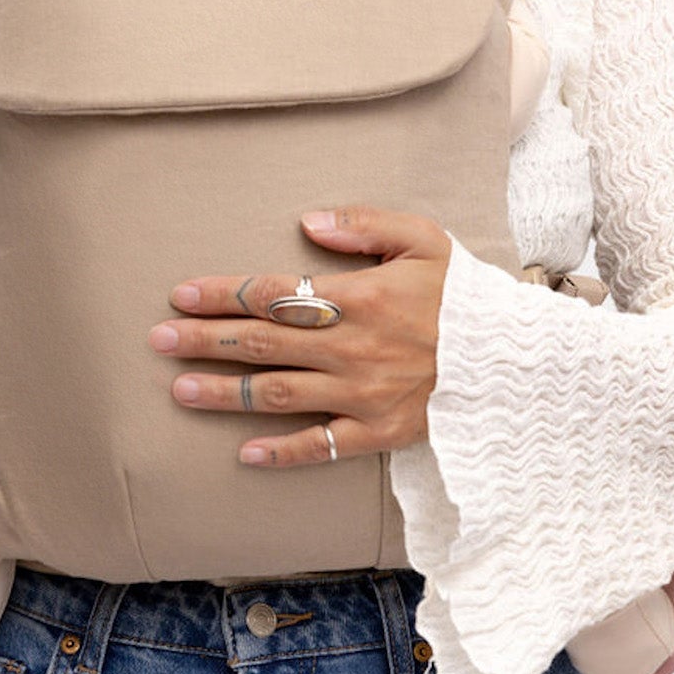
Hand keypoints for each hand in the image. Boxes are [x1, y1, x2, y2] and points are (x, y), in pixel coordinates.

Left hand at [148, 207, 450, 466]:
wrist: (517, 360)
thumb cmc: (466, 295)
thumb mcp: (424, 239)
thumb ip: (364, 226)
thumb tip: (306, 221)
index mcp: (359, 298)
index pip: (272, 295)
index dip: (222, 294)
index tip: (180, 295)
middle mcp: (352, 348)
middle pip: (262, 344)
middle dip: (204, 341)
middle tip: (156, 341)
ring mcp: (362, 394)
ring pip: (279, 394)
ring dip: (225, 393)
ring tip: (180, 390)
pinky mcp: (379, 432)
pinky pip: (322, 446)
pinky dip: (282, 452)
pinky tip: (243, 453)